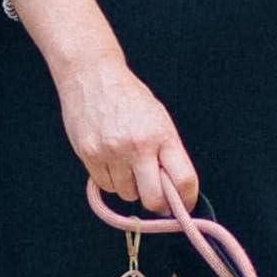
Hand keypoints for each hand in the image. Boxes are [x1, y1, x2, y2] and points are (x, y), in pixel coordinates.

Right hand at [54, 58, 198, 214]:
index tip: (184, 203)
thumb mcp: (160, 121)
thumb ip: (170, 155)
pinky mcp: (90, 154)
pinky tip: (111, 161)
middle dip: (157, 202)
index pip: (184, 182)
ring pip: (128, 195)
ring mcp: (112, 152)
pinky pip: (106, 186)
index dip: (186, 199)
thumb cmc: (129, 98)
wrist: (91, 73)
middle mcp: (138, 146)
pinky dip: (111, 180)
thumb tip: (176, 193)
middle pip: (154, 200)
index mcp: (162, 137)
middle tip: (154, 191)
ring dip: (131, 187)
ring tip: (127, 163)